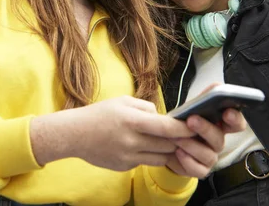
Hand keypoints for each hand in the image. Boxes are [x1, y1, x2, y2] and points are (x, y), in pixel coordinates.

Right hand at [30, 96, 196, 170]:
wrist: (74, 134)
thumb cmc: (99, 114)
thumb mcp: (124, 101)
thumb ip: (147, 108)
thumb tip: (164, 118)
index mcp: (131, 121)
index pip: (166, 128)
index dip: (184, 129)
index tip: (194, 126)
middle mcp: (131, 141)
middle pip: (167, 145)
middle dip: (179, 140)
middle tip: (185, 134)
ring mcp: (128, 157)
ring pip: (160, 157)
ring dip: (167, 149)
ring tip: (165, 140)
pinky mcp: (124, 167)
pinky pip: (146, 162)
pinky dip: (150, 154)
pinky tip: (142, 145)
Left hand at [165, 84, 246, 177]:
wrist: (167, 143)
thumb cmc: (183, 123)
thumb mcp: (192, 107)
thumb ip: (206, 96)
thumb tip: (218, 85)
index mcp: (220, 125)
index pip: (237, 123)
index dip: (235, 118)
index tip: (227, 111)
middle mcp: (218, 142)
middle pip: (220, 139)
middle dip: (206, 129)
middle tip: (192, 119)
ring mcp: (210, 157)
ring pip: (209, 155)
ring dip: (192, 145)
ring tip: (177, 136)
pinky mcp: (200, 170)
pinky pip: (198, 170)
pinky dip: (188, 161)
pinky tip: (178, 152)